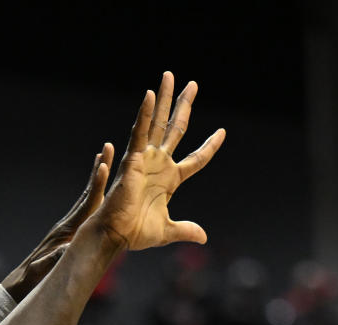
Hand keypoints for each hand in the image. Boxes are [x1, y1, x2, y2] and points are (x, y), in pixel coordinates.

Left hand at [2, 144, 114, 301]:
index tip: (103, 167)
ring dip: (97, 178)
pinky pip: (86, 209)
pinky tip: (100, 187)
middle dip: (99, 170)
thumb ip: (57, 258)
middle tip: (107, 147)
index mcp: (69, 230)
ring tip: (103, 157)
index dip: (96, 186)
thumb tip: (69, 250)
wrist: (25, 279)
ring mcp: (71, 226)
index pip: (87, 204)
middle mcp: (71, 223)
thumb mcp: (46, 267)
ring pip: (88, 198)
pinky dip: (94, 195)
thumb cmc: (36, 276)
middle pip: (89, 192)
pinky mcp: (71, 231)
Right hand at [93, 73, 224, 250]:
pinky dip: (143, 114)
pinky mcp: (132, 160)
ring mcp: (146, 159)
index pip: (196, 159)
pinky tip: (149, 95)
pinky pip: (139, 133)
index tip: (222, 132)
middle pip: (175, 128)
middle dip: (183, 106)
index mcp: (170, 180)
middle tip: (193, 85)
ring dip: (164, 99)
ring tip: (169, 75)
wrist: (115, 235)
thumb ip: (185, 229)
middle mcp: (159, 164)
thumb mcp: (167, 231)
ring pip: (157, 123)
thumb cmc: (135, 234)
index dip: (209, 147)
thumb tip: (204, 237)